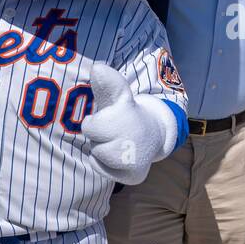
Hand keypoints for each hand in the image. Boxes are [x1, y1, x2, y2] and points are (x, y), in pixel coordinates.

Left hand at [82, 63, 178, 184]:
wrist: (152, 137)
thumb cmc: (127, 115)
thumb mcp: (119, 97)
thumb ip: (108, 85)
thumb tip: (97, 68)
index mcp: (130, 113)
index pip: (92, 124)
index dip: (95, 121)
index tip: (107, 118)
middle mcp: (136, 136)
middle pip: (93, 138)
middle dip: (98, 134)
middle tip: (111, 130)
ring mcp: (137, 158)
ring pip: (97, 154)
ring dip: (101, 147)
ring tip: (115, 141)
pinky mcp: (134, 175)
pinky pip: (101, 168)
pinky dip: (102, 163)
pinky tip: (115, 155)